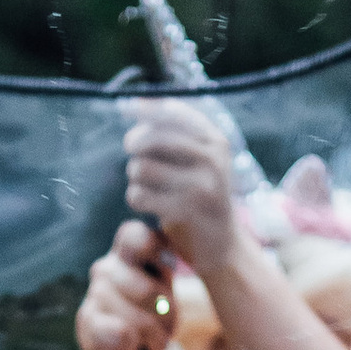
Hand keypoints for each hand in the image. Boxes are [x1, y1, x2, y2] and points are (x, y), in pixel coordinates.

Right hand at [75, 221, 176, 349]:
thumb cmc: (151, 324)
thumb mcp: (166, 299)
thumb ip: (165, 277)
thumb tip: (166, 271)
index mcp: (128, 254)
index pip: (135, 235)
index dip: (153, 250)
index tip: (168, 272)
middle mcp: (108, 268)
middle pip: (145, 289)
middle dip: (164, 313)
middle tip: (166, 321)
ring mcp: (94, 293)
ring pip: (134, 316)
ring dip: (152, 334)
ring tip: (151, 339)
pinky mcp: (86, 321)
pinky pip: (118, 331)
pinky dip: (131, 343)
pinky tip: (131, 345)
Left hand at [121, 101, 242, 281]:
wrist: (223, 245)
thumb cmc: (202, 197)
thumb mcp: (201, 160)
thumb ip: (177, 134)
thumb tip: (136, 104)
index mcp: (216, 140)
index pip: (174, 112)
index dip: (145, 109)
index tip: (127, 108)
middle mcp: (213, 158)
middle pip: (152, 138)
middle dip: (135, 145)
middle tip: (133, 156)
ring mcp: (202, 185)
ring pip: (141, 167)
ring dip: (134, 177)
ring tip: (144, 185)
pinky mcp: (186, 212)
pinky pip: (140, 195)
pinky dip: (135, 198)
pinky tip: (144, 202)